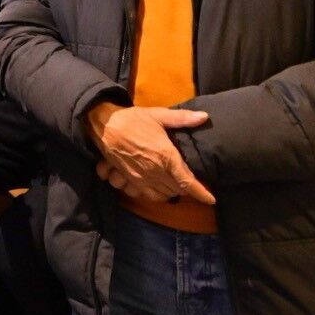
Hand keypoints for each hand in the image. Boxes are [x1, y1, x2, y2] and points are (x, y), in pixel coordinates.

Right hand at [84, 102, 213, 204]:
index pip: (188, 182)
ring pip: (163, 195)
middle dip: (186, 189)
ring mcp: (141, 178)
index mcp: (166, 156)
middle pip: (177, 189)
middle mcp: (155, 171)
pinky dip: (155, 195)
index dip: (201, 193)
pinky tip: (157, 188)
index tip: (211, 199)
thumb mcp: (158, 115)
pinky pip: (146, 196)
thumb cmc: (132, 119)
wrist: (104, 125)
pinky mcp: (129, 180)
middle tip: (190, 183)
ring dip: (171, 192)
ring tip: (175, 185)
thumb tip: (205, 117)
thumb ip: (182, 118)